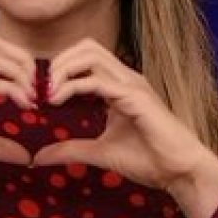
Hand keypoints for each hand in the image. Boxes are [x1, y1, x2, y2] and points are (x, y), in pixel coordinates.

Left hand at [31, 39, 217, 191]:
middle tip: (42, 89)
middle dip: (58, 62)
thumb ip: (70, 150)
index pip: (86, 57)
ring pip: (91, 54)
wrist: (180, 172)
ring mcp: (132, 84)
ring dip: (63, 69)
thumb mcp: (99, 153)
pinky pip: (98, 81)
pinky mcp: (135, 97)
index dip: (60, 68)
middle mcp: (126, 78)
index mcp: (119, 85)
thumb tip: (38, 157)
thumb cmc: (149, 159)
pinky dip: (73, 87)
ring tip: (49, 93)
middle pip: (86, 46)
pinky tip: (58, 101)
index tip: (43, 95)